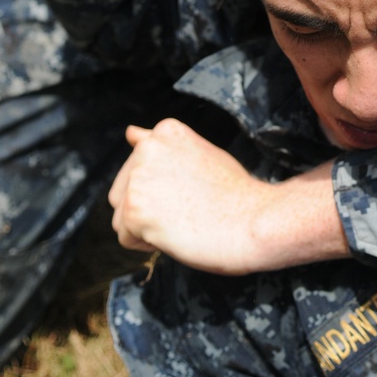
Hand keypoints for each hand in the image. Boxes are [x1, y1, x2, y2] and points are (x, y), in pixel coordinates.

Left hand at [108, 118, 347, 271]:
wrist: (255, 222)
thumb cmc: (236, 195)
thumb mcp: (202, 154)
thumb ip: (165, 148)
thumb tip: (130, 132)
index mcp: (165, 132)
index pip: (139, 168)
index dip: (165, 188)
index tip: (191, 191)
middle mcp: (147, 149)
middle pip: (123, 192)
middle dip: (150, 208)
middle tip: (190, 209)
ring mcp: (138, 178)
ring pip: (121, 217)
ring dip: (147, 227)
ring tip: (184, 220)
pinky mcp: (134, 210)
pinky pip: (126, 238)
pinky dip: (149, 245)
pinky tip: (178, 233)